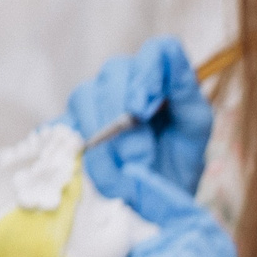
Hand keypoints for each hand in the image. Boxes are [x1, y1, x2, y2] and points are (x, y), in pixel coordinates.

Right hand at [60, 37, 212, 200]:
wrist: (153, 205)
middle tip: (141, 156)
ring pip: (84, 96)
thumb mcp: (194, 132)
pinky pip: (62, 125)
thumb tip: (169, 56)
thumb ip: (186, 94)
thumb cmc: (178, 165)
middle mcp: (123, 81)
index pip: (158, 51)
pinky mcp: (67, 125)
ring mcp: (92, 101)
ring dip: (105, 135)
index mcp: (159, 78)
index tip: (145, 109)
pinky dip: (82, 150)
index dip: (149, 73)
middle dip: (125, 115)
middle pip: (114, 71)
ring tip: (127, 169)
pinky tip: (100, 171)